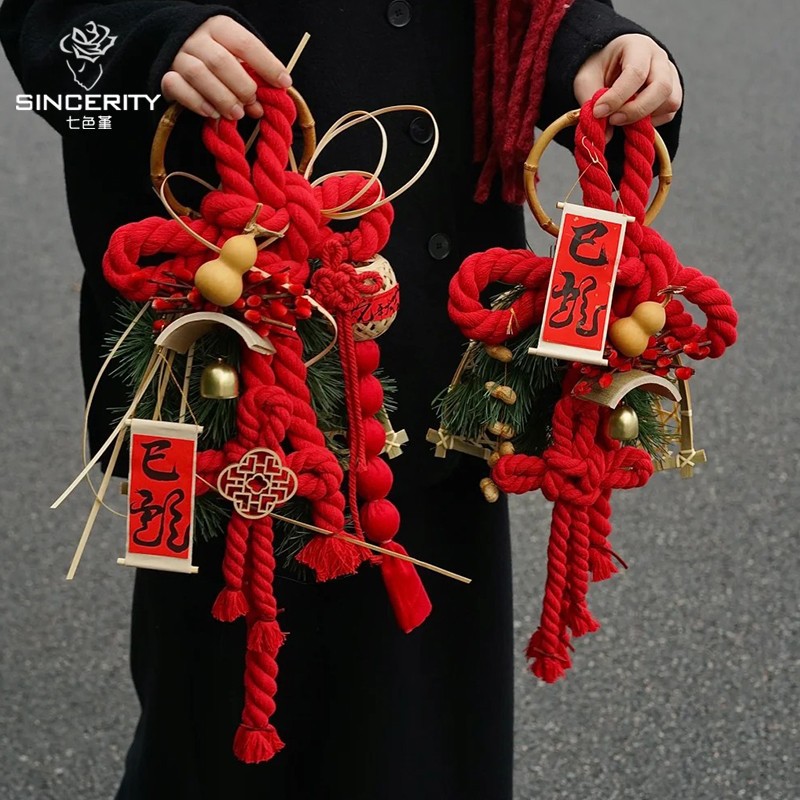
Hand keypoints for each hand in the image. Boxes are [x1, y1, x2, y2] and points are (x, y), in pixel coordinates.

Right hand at [160, 16, 291, 120]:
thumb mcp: (238, 56)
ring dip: (222, 97)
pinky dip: (196, 102)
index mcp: (219, 27)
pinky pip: (177, 86)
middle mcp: (197, 38)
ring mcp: (178, 55)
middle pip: (220, 61)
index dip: (267, 64)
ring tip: (237, 114)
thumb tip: (263, 105)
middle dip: (241, 86)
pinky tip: (212, 114)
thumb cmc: (220, 56)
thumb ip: (253, 74)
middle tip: (254, 104)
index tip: (284, 83)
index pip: (245, 43)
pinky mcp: (165, 74)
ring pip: (198, 74)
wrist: (179, 48)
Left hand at [574, 33, 681, 129]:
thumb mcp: (585, 79)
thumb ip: (591, 102)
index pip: (636, 73)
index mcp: (637, 46)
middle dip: (636, 111)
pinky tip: (633, 118)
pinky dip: (651, 122)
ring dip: (645, 117)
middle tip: (613, 120)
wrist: (610, 65)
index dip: (617, 97)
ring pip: (670, 102)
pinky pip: (669, 113)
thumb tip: (607, 136)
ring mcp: (670, 75)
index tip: (598, 112)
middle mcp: (659, 58)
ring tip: (621, 117)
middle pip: (661, 88)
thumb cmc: (598, 68)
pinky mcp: (673, 92)